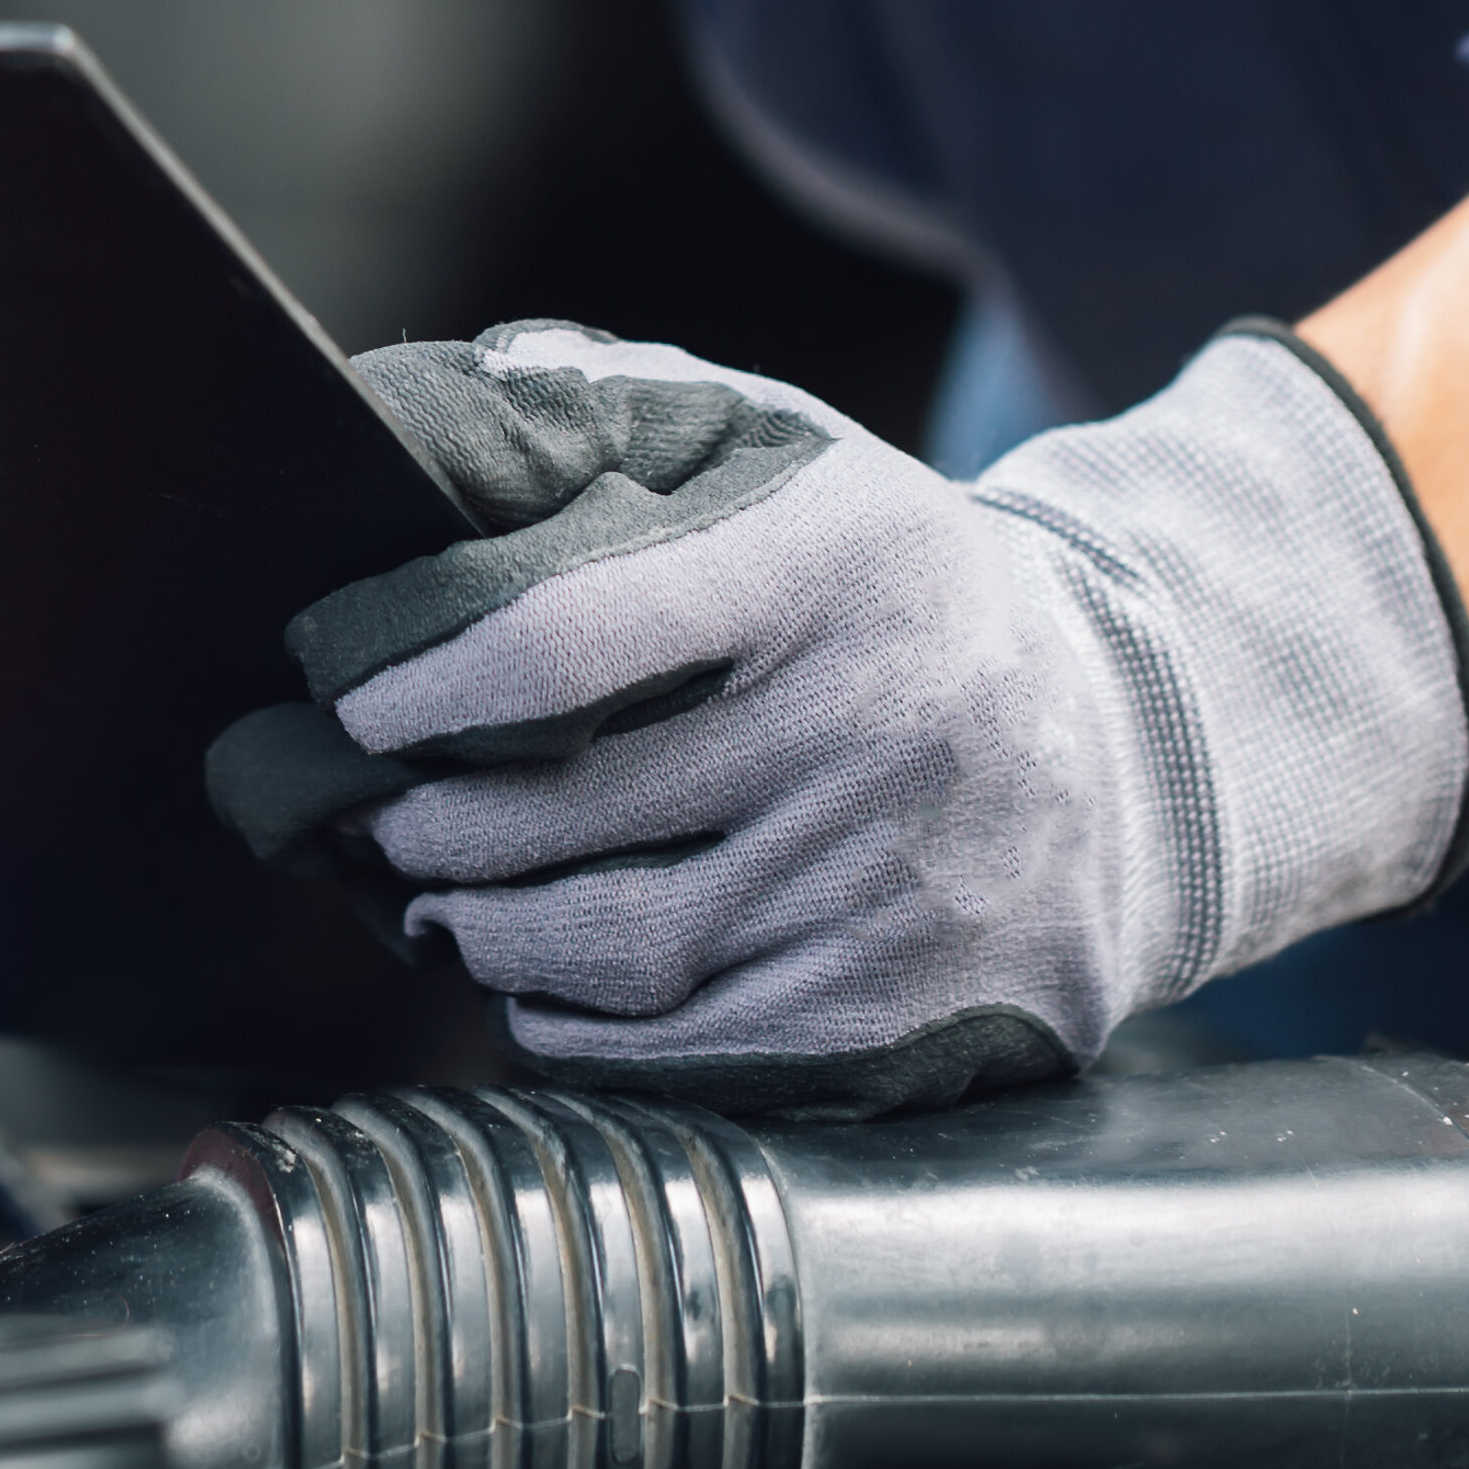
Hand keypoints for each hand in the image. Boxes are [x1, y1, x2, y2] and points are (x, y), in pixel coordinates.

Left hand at [207, 319, 1468, 1117]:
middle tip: (353, 817)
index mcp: (836, 559)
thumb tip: (403, 420)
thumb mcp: (771, 452)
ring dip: (479, 936)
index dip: (422, 678)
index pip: (567, 632)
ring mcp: (909, 887)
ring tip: (430, 894)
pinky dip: (575, 1030)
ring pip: (615, 953)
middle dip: (420, 825)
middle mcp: (886, 725)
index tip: (341, 697)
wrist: (1127, 743)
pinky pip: (686, 1056)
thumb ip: (592, 412)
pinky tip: (538, 979)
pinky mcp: (921, 1018)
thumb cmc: (877, 583)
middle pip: (568, 813)